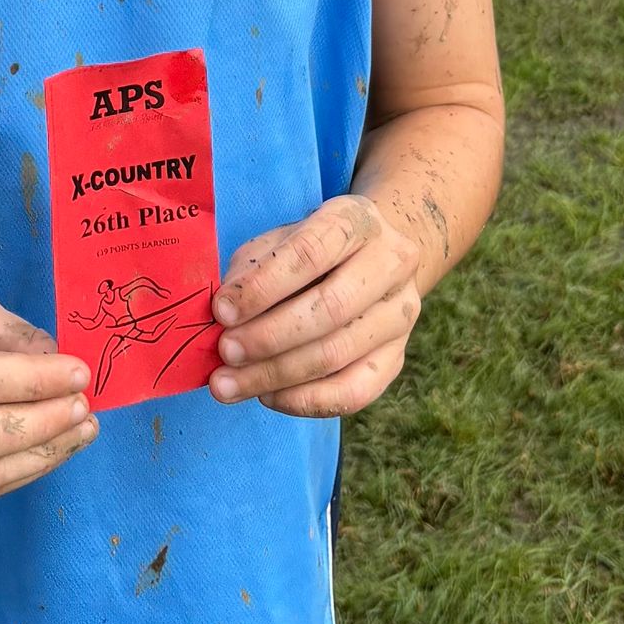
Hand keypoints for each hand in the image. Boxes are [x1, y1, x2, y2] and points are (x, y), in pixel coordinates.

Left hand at [208, 191, 428, 417]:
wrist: (372, 260)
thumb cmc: (312, 250)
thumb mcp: (280, 239)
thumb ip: (251, 268)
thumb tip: (225, 312)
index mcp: (356, 221)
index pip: (310, 254)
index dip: (262, 287)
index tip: (222, 312)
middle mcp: (391, 264)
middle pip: (329, 309)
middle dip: (268, 337)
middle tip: (225, 353)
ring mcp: (401, 314)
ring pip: (337, 355)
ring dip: (275, 375)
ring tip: (230, 384)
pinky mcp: (397, 357)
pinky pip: (354, 392)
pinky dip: (305, 401)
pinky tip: (269, 396)